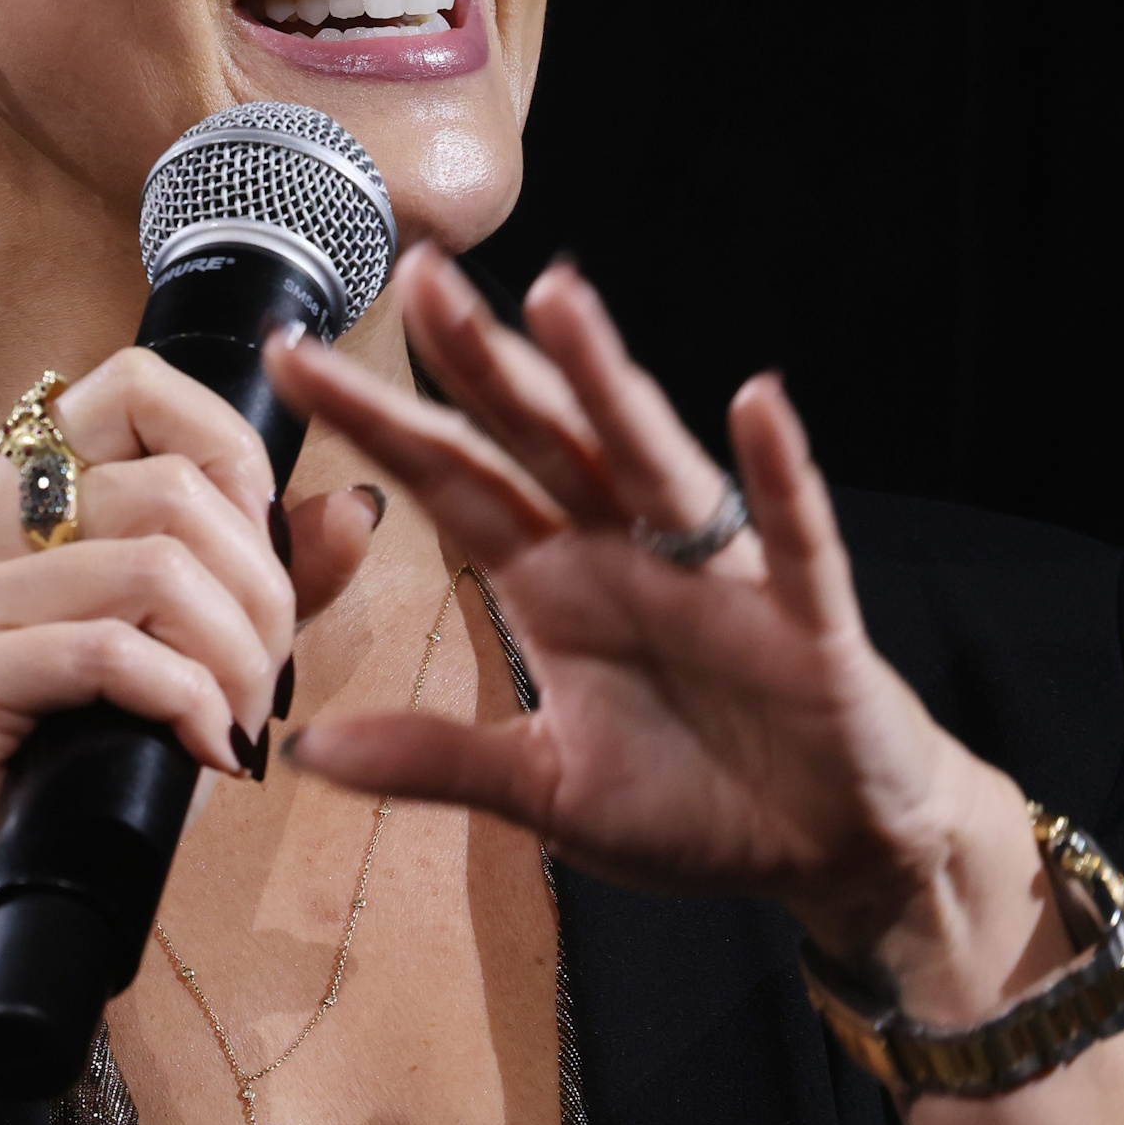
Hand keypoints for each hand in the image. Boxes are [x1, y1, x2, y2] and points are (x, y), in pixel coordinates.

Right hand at [0, 346, 377, 940]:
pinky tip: (208, 748)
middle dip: (258, 592)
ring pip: (149, 569)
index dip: (232, 454)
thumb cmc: (100, 762)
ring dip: (234, 658)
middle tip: (270, 681)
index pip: (134, 388)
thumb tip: (357, 508)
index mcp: (10, 488)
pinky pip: (107, 653)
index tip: (269, 553)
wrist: (1, 896)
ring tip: (242, 720)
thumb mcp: (203, 650)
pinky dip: (189, 701)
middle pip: (166, 491)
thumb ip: (271, 575)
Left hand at [265, 247, 1058, 1018]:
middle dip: (478, 360)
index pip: (451, 483)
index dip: (378, 421)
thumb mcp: (546, 791)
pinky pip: (791, 534)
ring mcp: (717, 577)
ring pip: (649, 457)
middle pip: (537, 439)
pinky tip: (756, 404)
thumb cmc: (697, 808)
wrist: (831, 853)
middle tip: (418, 271)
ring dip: (607, 379)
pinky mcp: (805, 618)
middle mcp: (626, 555)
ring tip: (558, 297)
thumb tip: (304, 748)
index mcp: (558, 587)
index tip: (292, 356)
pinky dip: (774, 474)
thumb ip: (434, 760)